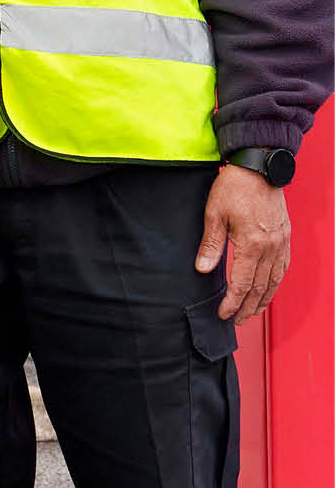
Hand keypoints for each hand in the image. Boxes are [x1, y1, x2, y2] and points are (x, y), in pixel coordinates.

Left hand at [198, 164, 290, 322]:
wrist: (259, 167)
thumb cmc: (234, 187)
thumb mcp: (213, 214)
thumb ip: (210, 245)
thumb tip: (203, 270)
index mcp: (252, 243)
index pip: (242, 283)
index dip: (232, 302)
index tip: (224, 313)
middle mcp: (271, 247)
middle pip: (260, 287)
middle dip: (248, 307)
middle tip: (237, 320)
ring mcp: (281, 242)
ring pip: (274, 280)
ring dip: (264, 299)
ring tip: (253, 312)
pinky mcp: (285, 236)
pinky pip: (283, 266)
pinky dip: (275, 282)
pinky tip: (269, 288)